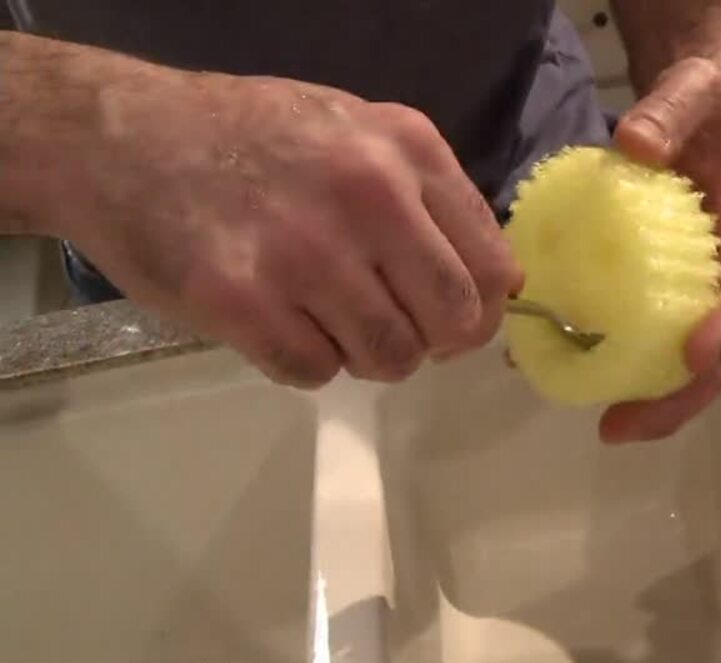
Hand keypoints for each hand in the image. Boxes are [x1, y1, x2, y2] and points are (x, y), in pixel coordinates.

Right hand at [37, 60, 519, 386]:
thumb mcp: (359, 133)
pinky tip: (276, 320)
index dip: (480, 311)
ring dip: (367, 355)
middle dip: (432, 342)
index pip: (488, 266)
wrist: (119, 137)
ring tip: (328, 318)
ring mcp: (302, 252)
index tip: (454, 320)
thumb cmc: (251, 137)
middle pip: (450, 322)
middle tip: (395, 330)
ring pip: (389, 357)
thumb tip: (502, 283)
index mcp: (405, 151)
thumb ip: (434, 199)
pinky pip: (314, 372)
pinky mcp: (239, 301)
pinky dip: (303, 361)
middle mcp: (366, 196)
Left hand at [605, 53, 720, 442]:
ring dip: (653, 397)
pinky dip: (612, 357)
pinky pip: (644, 329)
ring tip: (609, 427)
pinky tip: (563, 369)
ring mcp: (693, 282)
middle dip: (682, 395)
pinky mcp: (659, 282)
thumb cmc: (706, 98)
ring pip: (685, 355)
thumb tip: (637, 146)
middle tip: (626, 426)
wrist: (699, 99)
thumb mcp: (693, 89)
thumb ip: (670, 111)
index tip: (694, 355)